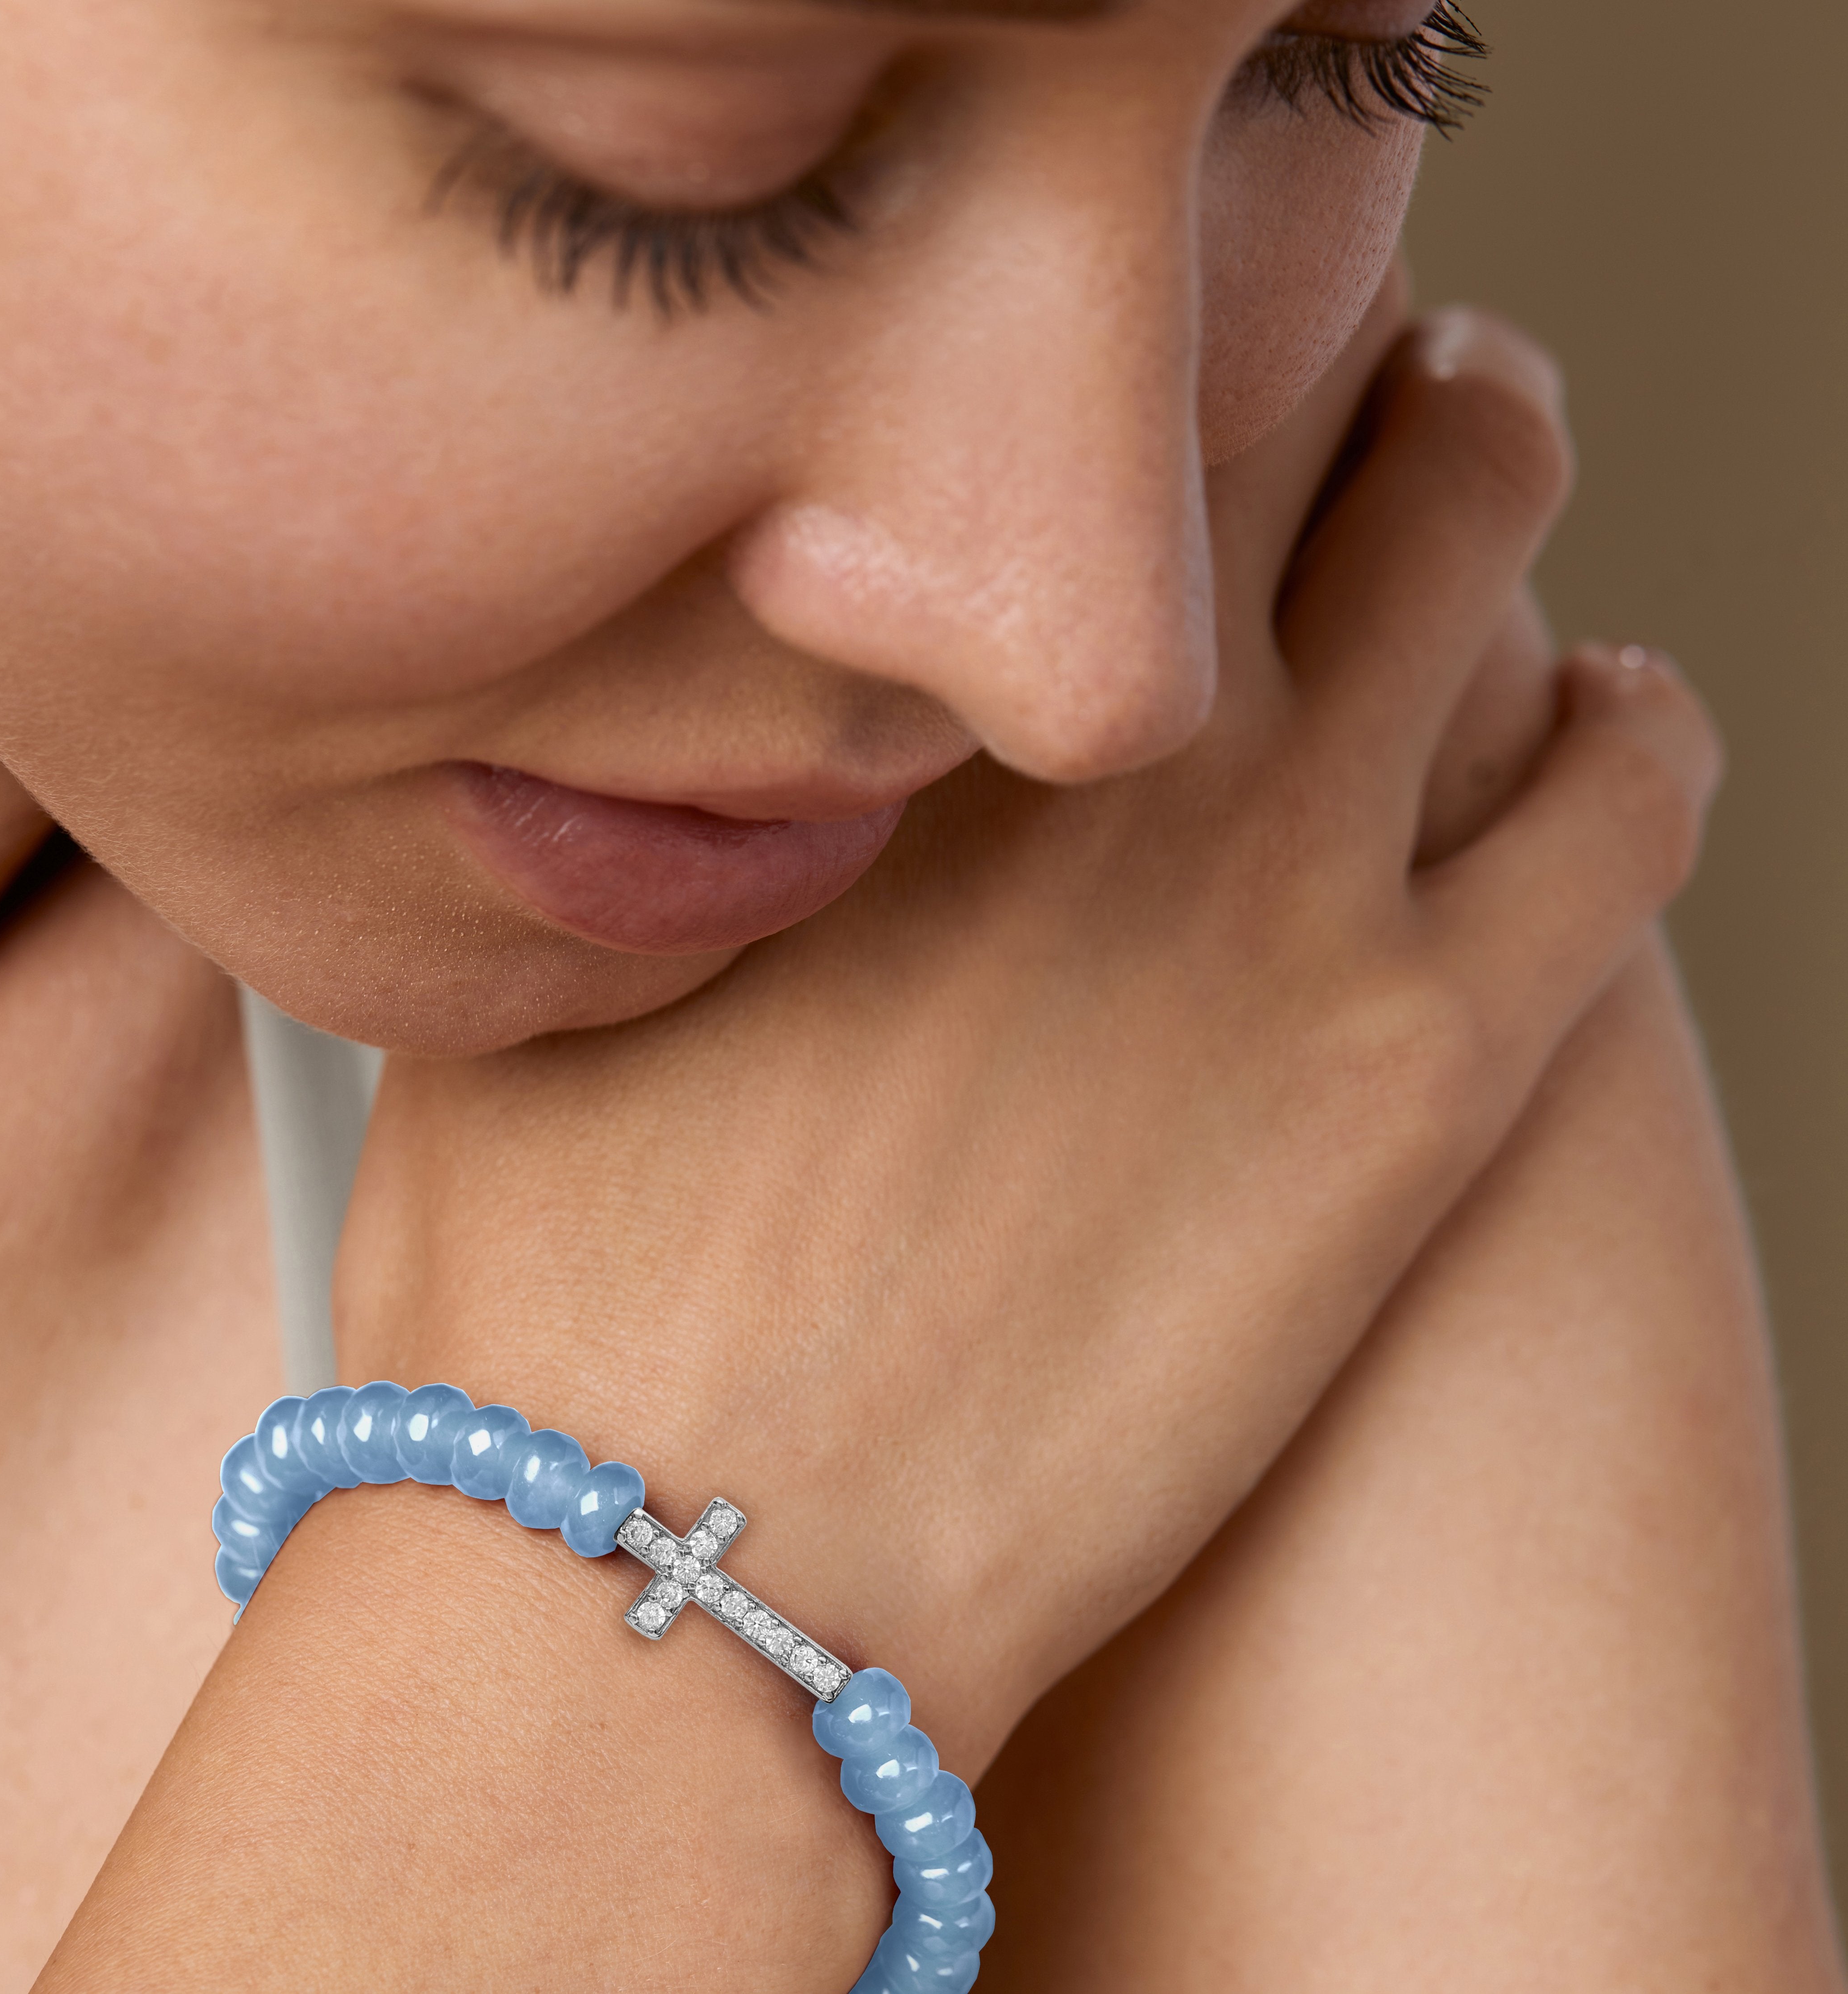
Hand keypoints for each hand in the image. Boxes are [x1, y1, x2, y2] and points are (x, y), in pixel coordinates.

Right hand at [334, 304, 1719, 1771]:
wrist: (687, 1570)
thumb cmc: (563, 1303)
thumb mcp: (538, 984)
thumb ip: (641, 814)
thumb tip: (689, 736)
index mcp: (878, 686)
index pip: (1052, 397)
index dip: (1094, 372)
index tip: (1108, 403)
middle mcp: (1093, 730)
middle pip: (1273, 391)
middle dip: (1288, 360)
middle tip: (1288, 401)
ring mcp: (1278, 883)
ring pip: (1475, 521)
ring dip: (1471, 464)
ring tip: (1460, 484)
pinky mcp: (1414, 1076)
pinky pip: (1628, 803)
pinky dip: (1633, 730)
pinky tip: (1602, 726)